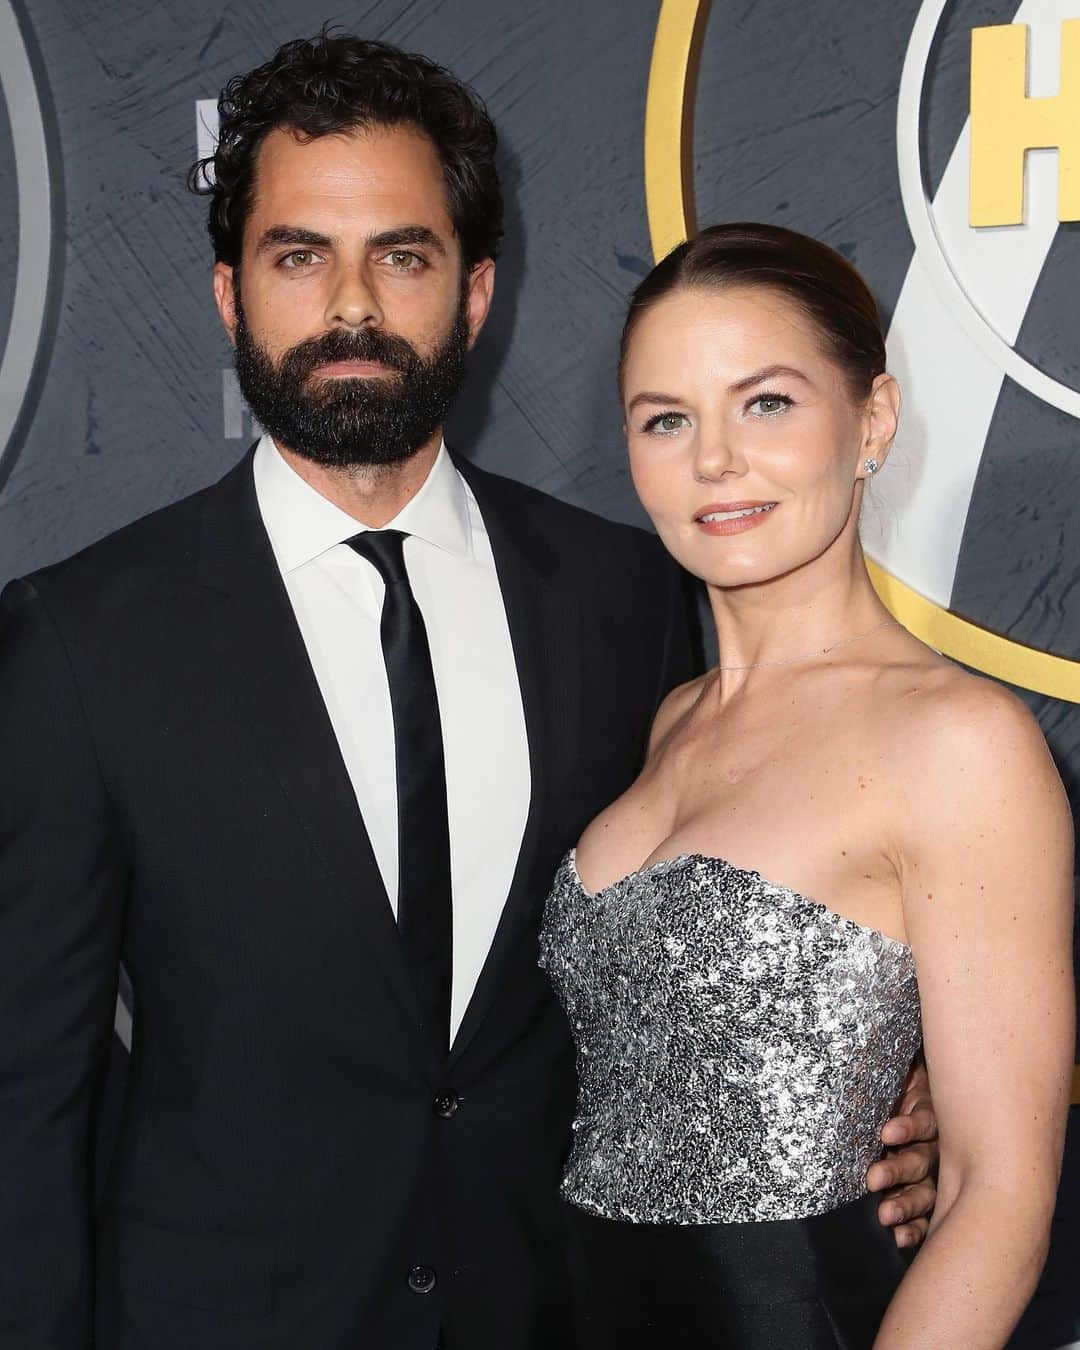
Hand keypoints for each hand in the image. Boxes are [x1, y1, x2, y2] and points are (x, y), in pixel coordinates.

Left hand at [866, 1061, 938, 1248]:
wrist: (915, 1091)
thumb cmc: (897, 1084)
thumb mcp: (892, 1074)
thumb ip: (878, 1075)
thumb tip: (853, 1066)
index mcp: (929, 1111)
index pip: (923, 1121)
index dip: (907, 1127)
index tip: (885, 1133)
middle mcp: (936, 1144)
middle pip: (922, 1159)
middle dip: (897, 1169)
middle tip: (872, 1179)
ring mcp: (935, 1172)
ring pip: (926, 1190)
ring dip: (906, 1203)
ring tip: (885, 1215)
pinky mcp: (931, 1194)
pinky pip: (927, 1214)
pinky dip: (915, 1227)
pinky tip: (900, 1238)